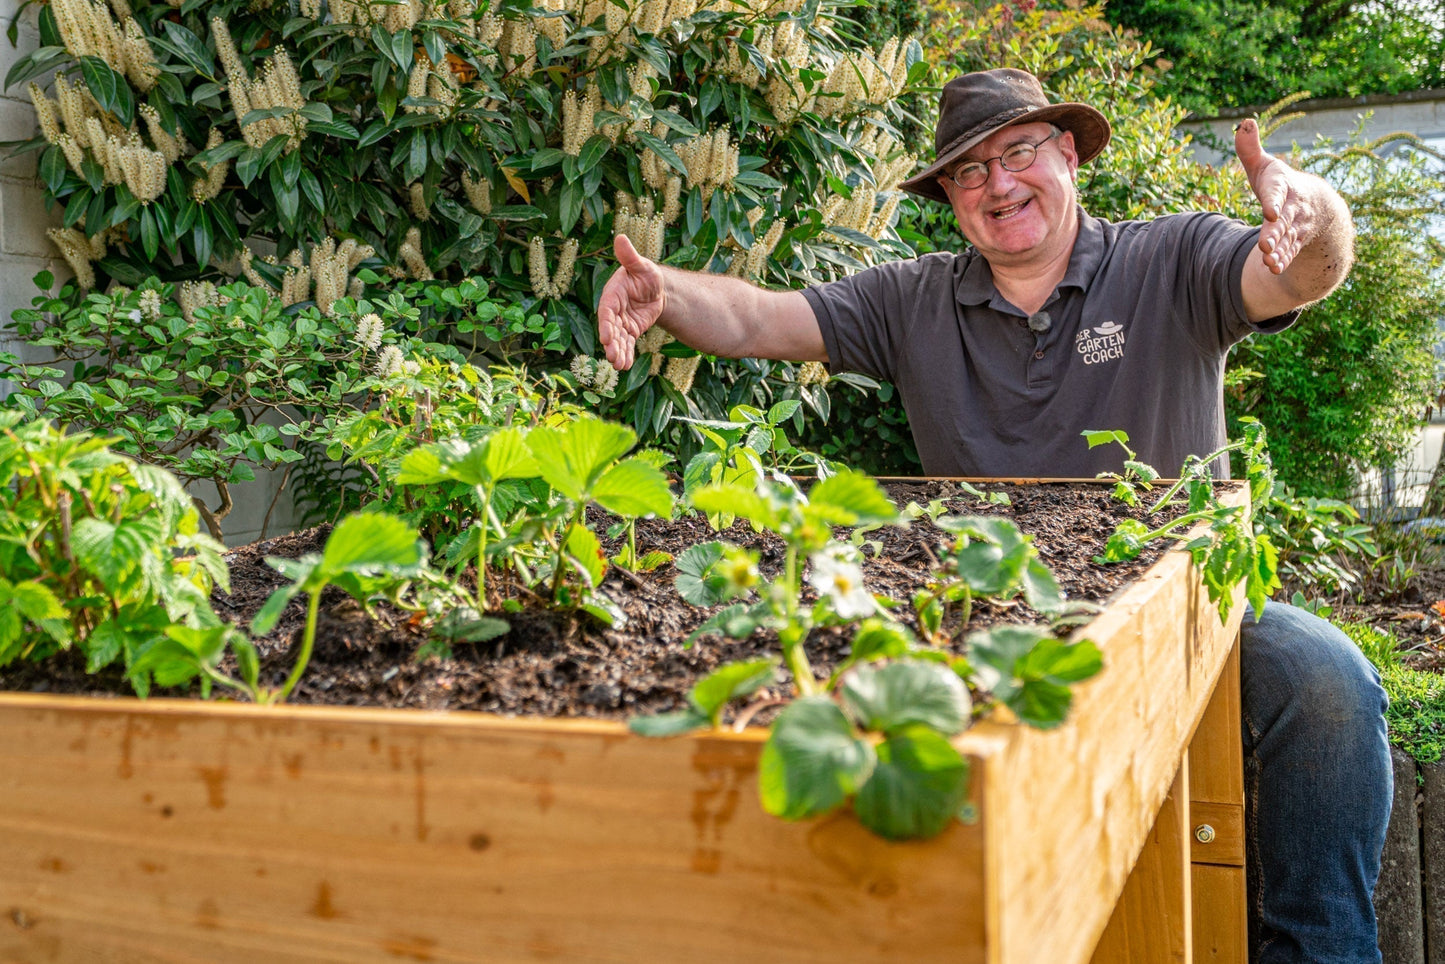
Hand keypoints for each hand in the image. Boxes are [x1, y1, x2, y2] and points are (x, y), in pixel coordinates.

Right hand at [598, 234, 665, 369]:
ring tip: (619, 366)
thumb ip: (630, 257)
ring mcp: (621, 322)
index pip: (606, 311)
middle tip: (613, 357)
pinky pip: (627, 344)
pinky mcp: (630, 331)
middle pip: (610, 329)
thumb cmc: (647, 274)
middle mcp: (613, 310)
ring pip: (617, 340)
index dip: (606, 324)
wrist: (657, 289)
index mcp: (612, 295)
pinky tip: (626, 366)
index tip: (607, 337)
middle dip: (611, 344)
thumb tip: (621, 238)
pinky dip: (626, 354)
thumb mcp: (641, 266)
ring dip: (618, 352)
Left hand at [1235, 118, 1310, 274]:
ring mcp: (1296, 226)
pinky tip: (1274, 269)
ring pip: (1288, 239)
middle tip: (1264, 245)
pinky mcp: (1296, 241)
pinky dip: (1283, 260)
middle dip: (1275, 233)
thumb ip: (1250, 149)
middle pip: (1283, 221)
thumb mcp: (1265, 165)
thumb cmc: (1279, 182)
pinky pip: (1291, 251)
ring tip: (1268, 261)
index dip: (1274, 201)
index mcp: (1282, 185)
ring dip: (1278, 251)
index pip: (1278, 192)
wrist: (1316, 203)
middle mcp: (1293, 207)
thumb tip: (1244, 122)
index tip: (1269, 211)